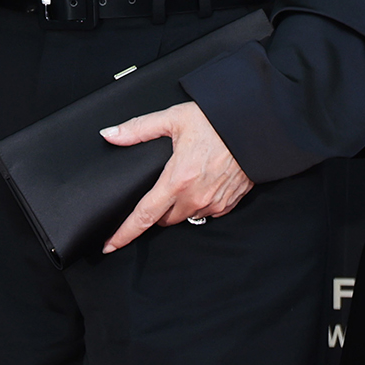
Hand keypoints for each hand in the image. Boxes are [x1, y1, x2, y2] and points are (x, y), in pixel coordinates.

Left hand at [99, 101, 252, 251]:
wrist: (255, 125)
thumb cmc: (216, 120)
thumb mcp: (173, 119)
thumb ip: (138, 129)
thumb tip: (109, 134)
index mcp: (177, 180)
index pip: (143, 216)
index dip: (125, 233)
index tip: (110, 245)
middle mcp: (195, 197)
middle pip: (163, 220)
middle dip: (155, 210)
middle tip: (158, 188)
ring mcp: (213, 203)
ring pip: (184, 217)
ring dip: (177, 207)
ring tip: (181, 182)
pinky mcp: (228, 204)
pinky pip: (206, 213)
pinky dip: (198, 204)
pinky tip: (201, 184)